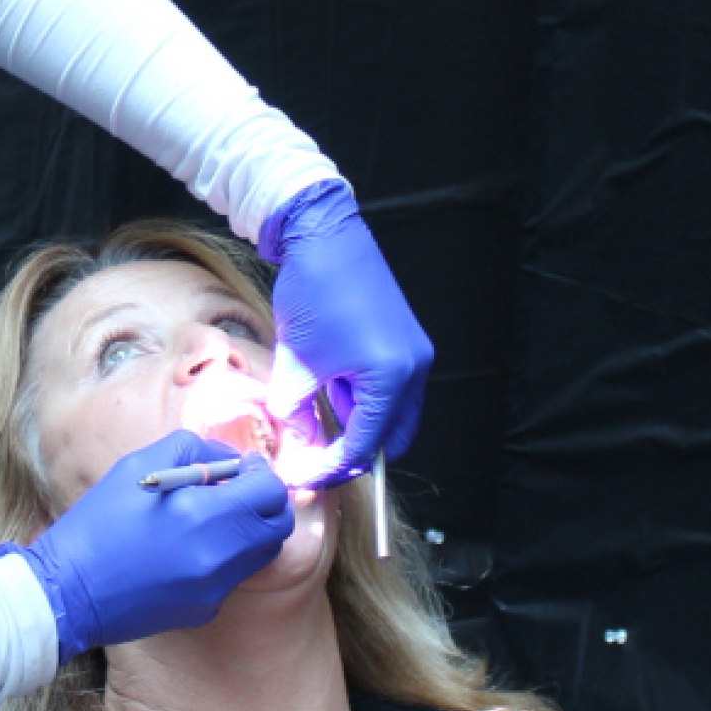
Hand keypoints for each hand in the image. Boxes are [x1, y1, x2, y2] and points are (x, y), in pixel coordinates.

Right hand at [7, 430, 293, 659]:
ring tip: (212, 518)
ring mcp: (215, 587)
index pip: (271, 491)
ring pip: (261, 551)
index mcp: (202, 513)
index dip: (262, 474)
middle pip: (277, 525)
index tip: (244, 469)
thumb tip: (230, 459)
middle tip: (239, 491)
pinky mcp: (206, 609)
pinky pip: (232, 575)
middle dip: (265, 502)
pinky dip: (222, 557)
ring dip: (248, 529)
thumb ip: (193, 450)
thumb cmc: (97, 522)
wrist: (67, 592)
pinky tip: (186, 551)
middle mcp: (219, 555)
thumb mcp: (137, 464)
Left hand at [259, 179, 432, 483]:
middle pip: (389, 438)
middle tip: (312, 460)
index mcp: (391, 376)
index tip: (300, 476)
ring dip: (354, 424)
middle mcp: (414, 369)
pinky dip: (359, 400)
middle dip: (350, 453)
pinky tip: (327, 394)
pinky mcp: (406, 342)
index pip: (364, 445)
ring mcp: (415, 355)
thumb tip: (298, 446)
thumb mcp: (296, 361)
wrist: (325, 235)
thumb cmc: (313, 291)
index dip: (329, 467)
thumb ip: (295, 412)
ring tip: (312, 422)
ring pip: (388, 414)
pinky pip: (387, 389)